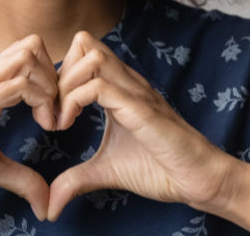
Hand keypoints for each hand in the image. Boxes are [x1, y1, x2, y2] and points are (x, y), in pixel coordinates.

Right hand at [0, 35, 58, 219]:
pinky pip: (19, 84)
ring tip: (49, 122)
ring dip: (51, 86)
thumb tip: (45, 204)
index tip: (54, 116)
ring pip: (29, 55)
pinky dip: (42, 101)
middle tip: (57, 114)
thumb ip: (20, 177)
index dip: (51, 79)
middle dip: (56, 76)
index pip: (28, 54)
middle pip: (32, 44)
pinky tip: (42, 127)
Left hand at [47, 31, 239, 220]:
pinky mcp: (140, 108)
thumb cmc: (160, 169)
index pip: (81, 52)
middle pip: (83, 42)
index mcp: (119, 88)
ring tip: (60, 120)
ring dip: (64, 85)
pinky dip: (73, 101)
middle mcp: (126, 82)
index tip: (51, 113)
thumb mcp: (106, 171)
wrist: (199, 180)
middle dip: (57, 74)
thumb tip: (50, 206)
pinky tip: (69, 125)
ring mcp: (135, 92)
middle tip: (51, 113)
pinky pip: (99, 86)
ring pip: (90, 56)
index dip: (58, 76)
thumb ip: (76, 180)